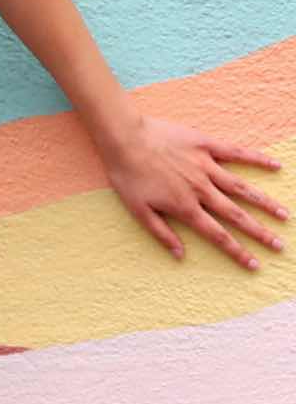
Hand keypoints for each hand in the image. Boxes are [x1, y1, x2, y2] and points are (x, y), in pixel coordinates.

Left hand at [101, 112, 286, 269]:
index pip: (218, 235)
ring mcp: (205, 166)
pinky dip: (256, 159)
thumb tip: (180, 256)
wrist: (123, 138)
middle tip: (279, 246)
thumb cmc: (127, 175)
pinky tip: (275, 165)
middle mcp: (200, 189)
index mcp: (185, 207)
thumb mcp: (137, 210)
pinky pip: (235, 153)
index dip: (237, 252)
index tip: (254, 264)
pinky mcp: (205, 145)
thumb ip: (161, 234)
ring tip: (284, 215)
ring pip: (241, 187)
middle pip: (236, 215)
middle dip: (259, 232)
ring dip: (264, 202)